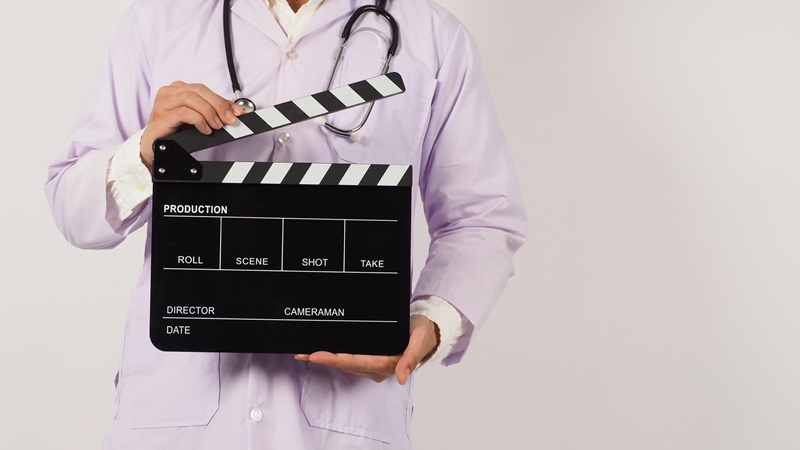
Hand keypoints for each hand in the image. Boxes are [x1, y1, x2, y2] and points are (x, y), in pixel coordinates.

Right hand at [140, 81, 244, 169]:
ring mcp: (162, 104)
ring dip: (208, 112)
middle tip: (229, 120)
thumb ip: (212, 111)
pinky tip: (205, 130)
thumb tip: (233, 110)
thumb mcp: (196, 117)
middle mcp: (168, 93)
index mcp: (177, 89)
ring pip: (190, 98)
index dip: (222, 100)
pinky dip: (198, 120)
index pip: (203, 89)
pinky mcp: (160, 117)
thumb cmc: (174, 130)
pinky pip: (183, 113)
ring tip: (216, 125)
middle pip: (198, 90)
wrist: (154, 146)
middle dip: (218, 105)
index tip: (237, 112)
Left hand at [295, 315, 439, 384]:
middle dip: (324, 359)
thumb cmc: (424, 333)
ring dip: (325, 359)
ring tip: (304, 353)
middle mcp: (379, 368)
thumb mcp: (420, 341)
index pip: (357, 362)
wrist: (429, 331)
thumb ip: (410, 358)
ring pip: (346, 363)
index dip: (335, 359)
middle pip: (347, 364)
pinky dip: (334, 356)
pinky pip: (349, 359)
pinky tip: (321, 352)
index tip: (316, 355)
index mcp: (390, 364)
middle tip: (302, 354)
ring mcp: (374, 365)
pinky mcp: (371, 359)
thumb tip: (402, 378)